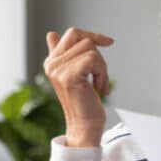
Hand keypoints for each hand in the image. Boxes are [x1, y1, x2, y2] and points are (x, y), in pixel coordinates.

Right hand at [43, 27, 114, 146]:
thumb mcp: (75, 75)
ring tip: (98, 84)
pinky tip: (99, 88)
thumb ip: (64, 55)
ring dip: (102, 67)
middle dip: (98, 54)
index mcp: (52, 61)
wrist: (84, 127)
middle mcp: (51, 63)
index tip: (109, 42)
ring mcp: (57, 69)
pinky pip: (93, 59)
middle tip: (100, 74)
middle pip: (82, 38)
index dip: (92, 35)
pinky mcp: (67, 76)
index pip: (72, 33)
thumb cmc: (84, 103)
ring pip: (90, 49)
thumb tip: (51, 34)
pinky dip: (102, 73)